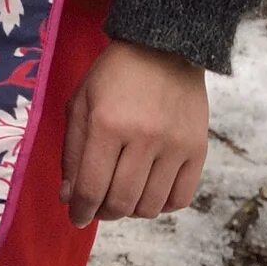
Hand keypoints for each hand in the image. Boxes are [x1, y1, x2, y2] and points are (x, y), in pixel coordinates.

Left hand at [61, 38, 208, 226]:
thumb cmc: (113, 76)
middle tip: (98, 208)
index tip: (76, 217)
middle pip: (121, 202)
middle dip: (103, 213)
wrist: (163, 48)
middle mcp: (142, 138)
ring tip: (122, 198)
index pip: (91, 187)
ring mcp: (174, 146)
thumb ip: (72, 153)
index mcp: (106, 125)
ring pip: (150, 206)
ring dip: (131, 211)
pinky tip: (149, 193)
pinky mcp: (197, 149)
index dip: (80, 210)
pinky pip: (181, 198)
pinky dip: (162, 205)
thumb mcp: (80, 104)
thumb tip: (69, 197)